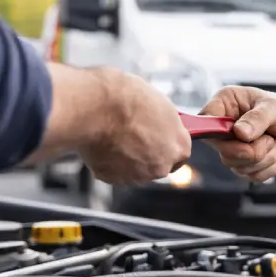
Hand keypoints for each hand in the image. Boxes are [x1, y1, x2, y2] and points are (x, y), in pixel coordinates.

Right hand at [78, 68, 191, 184]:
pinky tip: (102, 141)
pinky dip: (107, 160)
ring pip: (134, 170)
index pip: (181, 152)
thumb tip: (157, 123)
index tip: (160, 139)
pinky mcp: (111, 178)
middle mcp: (160, 166)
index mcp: (178, 146)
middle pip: (157, 163)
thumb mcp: (157, 103)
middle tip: (132, 134)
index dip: (168, 144)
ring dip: (127, 158)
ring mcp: (135, 175)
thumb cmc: (125, 98)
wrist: (94, 108)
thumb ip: (162, 122)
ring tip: (114, 135)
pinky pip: (112, 171)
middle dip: (147, 153)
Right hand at [201, 85, 275, 181]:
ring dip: (268, 157)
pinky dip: (272, 166)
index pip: (206, 122)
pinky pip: (254, 176)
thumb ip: (258, 118)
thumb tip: (240, 133)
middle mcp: (224, 129)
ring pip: (241, 167)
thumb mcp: (275, 107)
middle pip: (225, 152)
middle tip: (270, 137)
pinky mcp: (245, 166)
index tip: (241, 134)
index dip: (218, 133)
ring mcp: (233, 150)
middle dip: (255, 149)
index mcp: (225, 105)